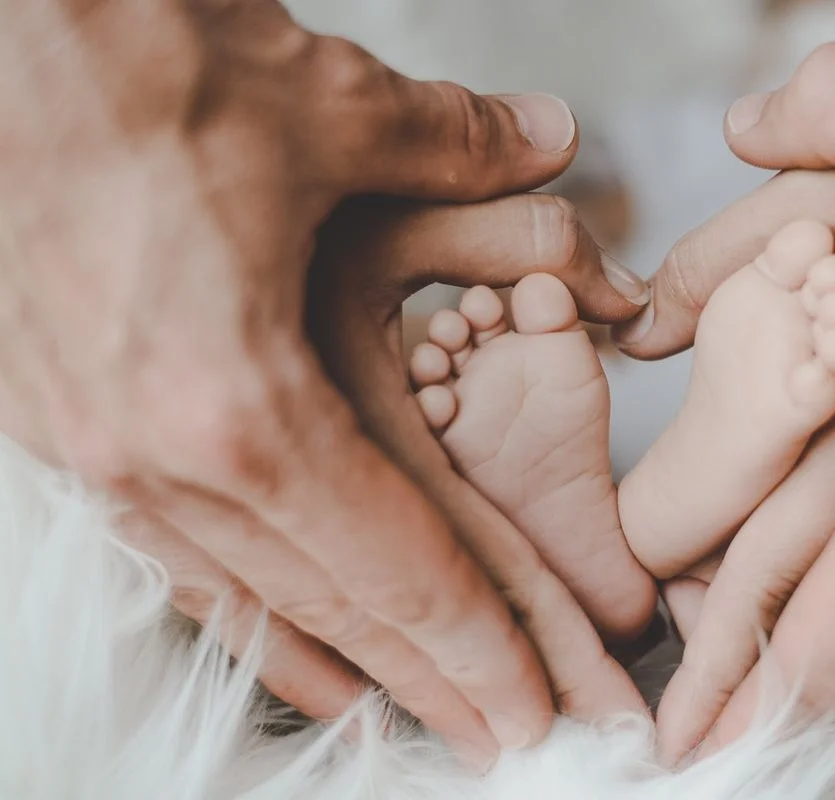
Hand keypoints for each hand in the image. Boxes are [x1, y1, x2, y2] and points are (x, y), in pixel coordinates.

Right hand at [0, 0, 644, 760]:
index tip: (535, 707)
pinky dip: (238, 602)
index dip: (479, 645)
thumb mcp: (333, 107)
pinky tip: (273, 630)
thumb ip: (465, 149)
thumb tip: (550, 143)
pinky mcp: (55, 418)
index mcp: (241, 403)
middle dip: (428, 681)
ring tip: (404, 717)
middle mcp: (157, 455)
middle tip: (502, 739)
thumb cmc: (135, 60)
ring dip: (334, 660)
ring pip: (243, 593)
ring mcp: (94, 447)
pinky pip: (166, 547)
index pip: (397, 565)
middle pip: (329, 606)